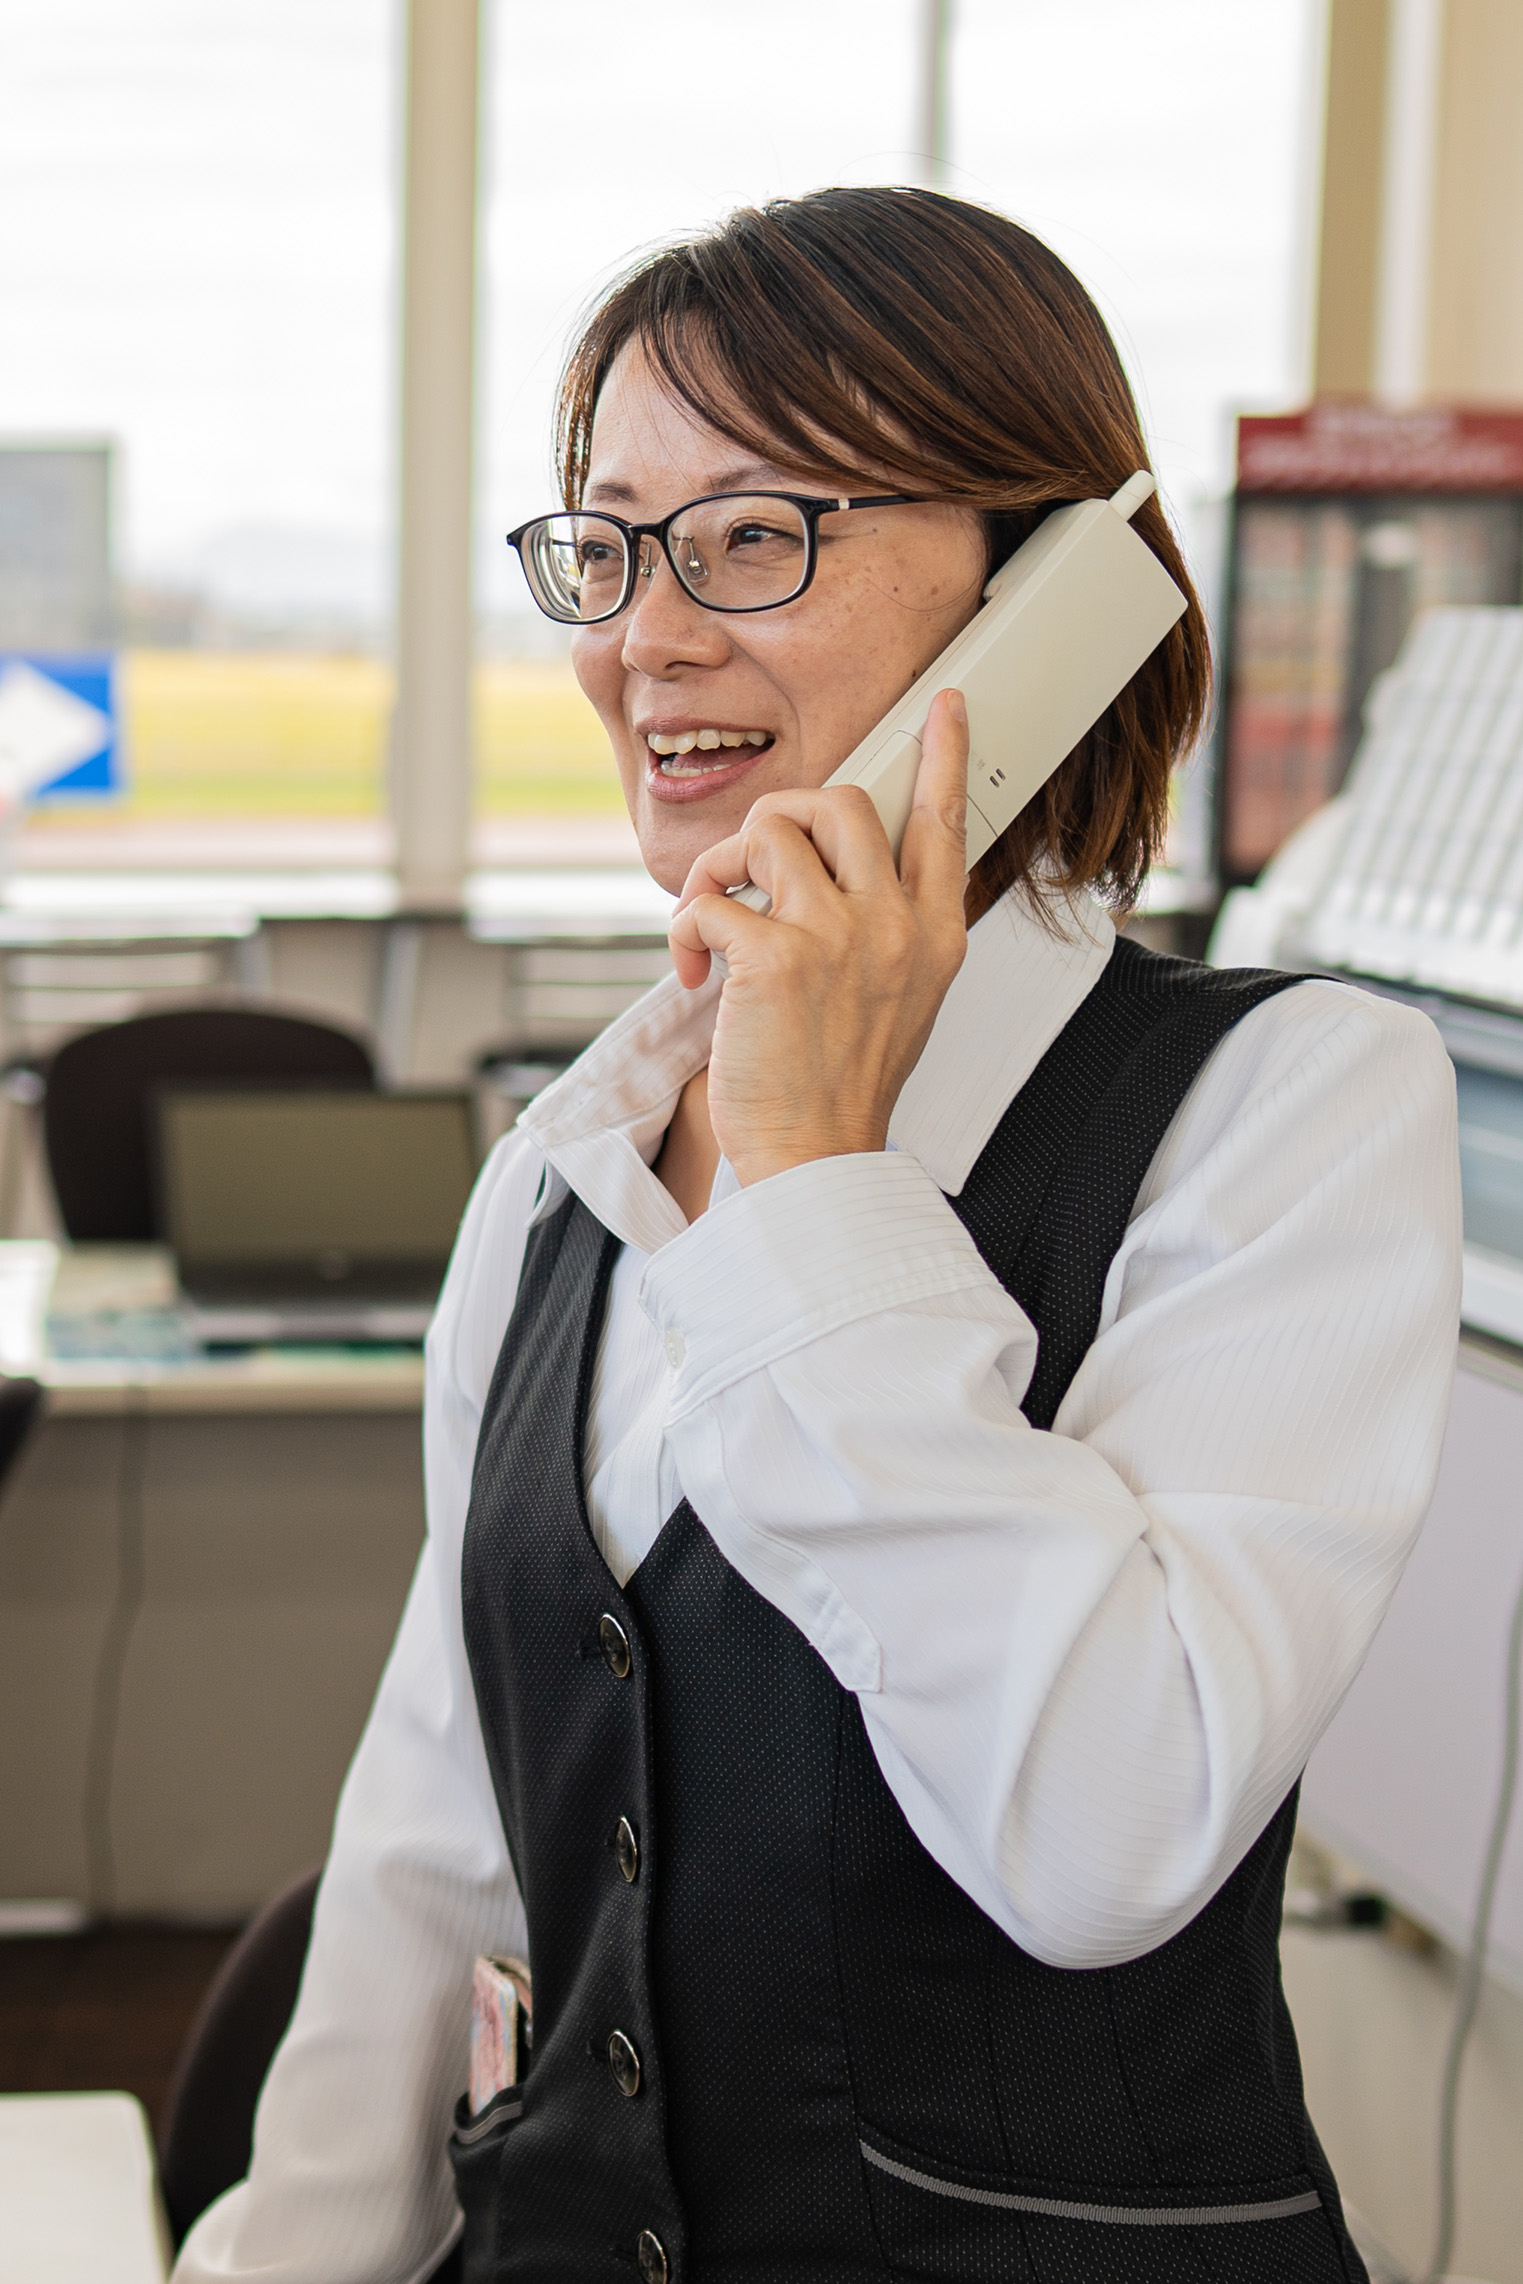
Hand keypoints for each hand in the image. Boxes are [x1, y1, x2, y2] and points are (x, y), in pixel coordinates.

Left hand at [668, 688, 969, 1186]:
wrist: (815, 1156)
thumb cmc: (843, 1085)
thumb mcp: (903, 1001)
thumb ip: (889, 931)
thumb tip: (841, 871)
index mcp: (934, 935)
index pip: (945, 822)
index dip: (945, 755)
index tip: (947, 706)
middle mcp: (894, 925)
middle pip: (841, 800)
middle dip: (782, 815)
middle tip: (754, 866)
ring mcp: (838, 936)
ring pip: (767, 830)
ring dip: (720, 868)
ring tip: (713, 922)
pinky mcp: (774, 958)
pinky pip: (710, 898)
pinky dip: (683, 930)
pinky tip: (692, 971)